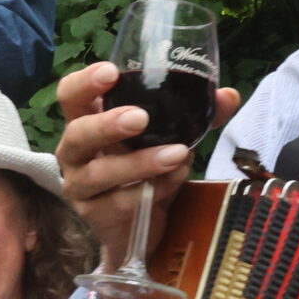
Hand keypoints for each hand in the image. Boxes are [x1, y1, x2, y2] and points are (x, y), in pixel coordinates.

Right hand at [55, 60, 242, 273]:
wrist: (135, 227)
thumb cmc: (143, 169)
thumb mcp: (166, 137)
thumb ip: (194, 115)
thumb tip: (228, 96)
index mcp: (85, 120)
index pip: (70, 95)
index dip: (85, 82)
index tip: (111, 72)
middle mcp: (74, 152)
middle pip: (76, 134)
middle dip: (107, 125)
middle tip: (140, 118)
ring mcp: (81, 185)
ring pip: (101, 173)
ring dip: (140, 162)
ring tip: (177, 154)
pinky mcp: (96, 215)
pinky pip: (123, 202)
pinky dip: (154, 188)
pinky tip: (175, 178)